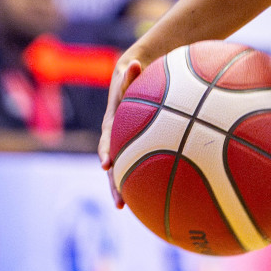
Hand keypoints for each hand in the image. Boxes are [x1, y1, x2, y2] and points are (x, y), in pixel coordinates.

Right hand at [98, 52, 147, 207]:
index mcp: (113, 122)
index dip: (106, 153)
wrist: (139, 74)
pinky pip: (145, 161)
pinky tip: (165, 192)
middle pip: (115, 164)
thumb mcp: (131, 69)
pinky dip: (150, 176)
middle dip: (116, 184)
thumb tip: (135, 63)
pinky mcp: (142, 143)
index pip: (107, 140)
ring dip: (129, 187)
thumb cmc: (136, 72)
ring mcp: (129, 141)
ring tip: (132, 207)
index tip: (106, 165)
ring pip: (128, 168)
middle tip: (120, 203)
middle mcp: (118, 136)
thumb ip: (131, 73)